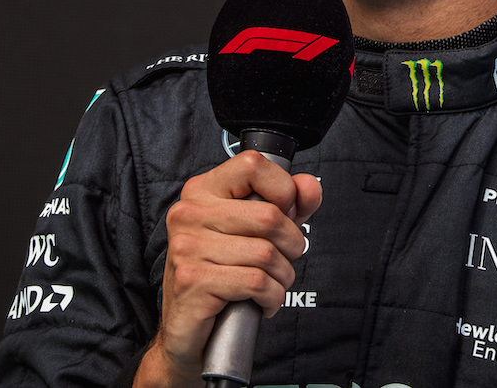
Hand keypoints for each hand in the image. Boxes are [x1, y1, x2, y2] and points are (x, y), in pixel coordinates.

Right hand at [134, 151, 321, 387]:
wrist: (189, 332)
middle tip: (281, 262)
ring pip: (266, 254)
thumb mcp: (258, 232)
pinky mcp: (192, 280)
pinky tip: (261, 302)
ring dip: (282, 278)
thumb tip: (309, 187)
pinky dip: (271, 298)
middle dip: (291, 246)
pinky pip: (256, 282)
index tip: (285, 215)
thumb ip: (288, 204)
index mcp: (202, 191)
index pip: (253, 165)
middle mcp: (188, 213)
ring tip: (270, 285)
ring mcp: (187, 246)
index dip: (283, 190)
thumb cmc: (224, 276)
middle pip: (269, 216)